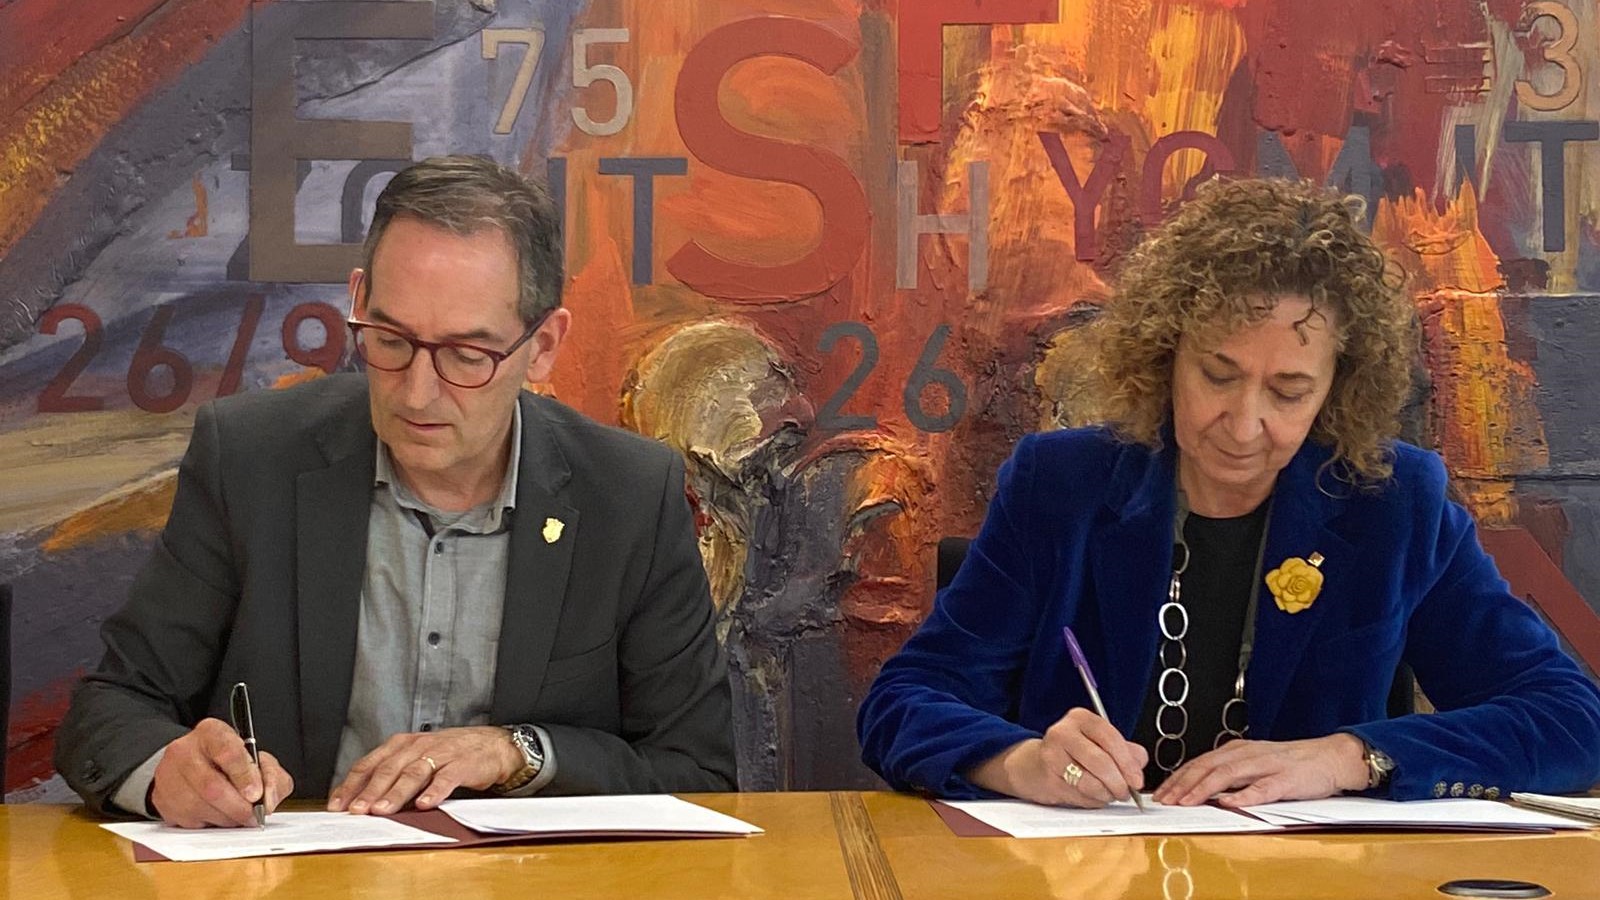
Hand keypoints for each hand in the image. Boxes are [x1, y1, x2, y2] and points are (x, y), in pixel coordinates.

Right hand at [150, 717, 293, 827]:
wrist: (194, 765)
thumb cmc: (230, 763)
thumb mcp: (258, 760)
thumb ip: (272, 776)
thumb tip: (269, 800)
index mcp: (211, 732)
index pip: (228, 753)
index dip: (245, 776)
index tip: (256, 794)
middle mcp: (184, 751)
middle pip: (212, 787)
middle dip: (239, 807)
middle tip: (253, 815)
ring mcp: (169, 776)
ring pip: (200, 807)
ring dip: (226, 818)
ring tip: (238, 815)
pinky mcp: (162, 800)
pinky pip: (189, 821)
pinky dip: (211, 824)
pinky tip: (219, 815)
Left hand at [328, 726, 522, 814]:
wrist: (490, 745)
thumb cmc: (448, 755)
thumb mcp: (415, 758)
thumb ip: (391, 775)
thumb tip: (361, 801)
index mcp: (401, 745)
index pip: (369, 765)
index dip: (351, 785)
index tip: (337, 805)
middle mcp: (417, 747)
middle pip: (388, 770)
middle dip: (370, 792)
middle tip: (357, 811)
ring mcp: (440, 754)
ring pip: (413, 774)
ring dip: (396, 794)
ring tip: (383, 810)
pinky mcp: (462, 764)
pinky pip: (446, 779)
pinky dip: (434, 792)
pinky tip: (425, 805)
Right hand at [966, 708, 1148, 807]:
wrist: (1033, 765)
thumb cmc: (1073, 753)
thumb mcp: (1099, 743)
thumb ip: (1125, 750)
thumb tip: (1139, 763)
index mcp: (1080, 718)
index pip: (1110, 738)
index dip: (1128, 762)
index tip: (1137, 780)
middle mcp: (1063, 732)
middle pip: (1101, 762)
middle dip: (1119, 783)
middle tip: (1126, 793)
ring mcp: (1051, 755)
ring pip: (1090, 782)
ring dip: (1106, 795)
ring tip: (1109, 794)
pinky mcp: (1047, 778)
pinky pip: (1079, 796)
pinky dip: (1092, 801)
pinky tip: (1092, 795)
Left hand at [1152, 733, 1368, 807]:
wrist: (1330, 757)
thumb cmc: (1290, 765)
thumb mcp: (1254, 764)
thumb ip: (1229, 775)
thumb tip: (1200, 789)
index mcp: (1237, 750)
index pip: (1200, 763)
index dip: (1178, 778)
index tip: (1161, 793)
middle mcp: (1247, 754)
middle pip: (1208, 767)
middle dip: (1183, 784)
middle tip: (1165, 800)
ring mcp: (1266, 766)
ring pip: (1228, 774)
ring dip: (1204, 788)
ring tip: (1186, 801)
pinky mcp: (1285, 780)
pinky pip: (1262, 788)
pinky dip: (1243, 795)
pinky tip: (1228, 803)